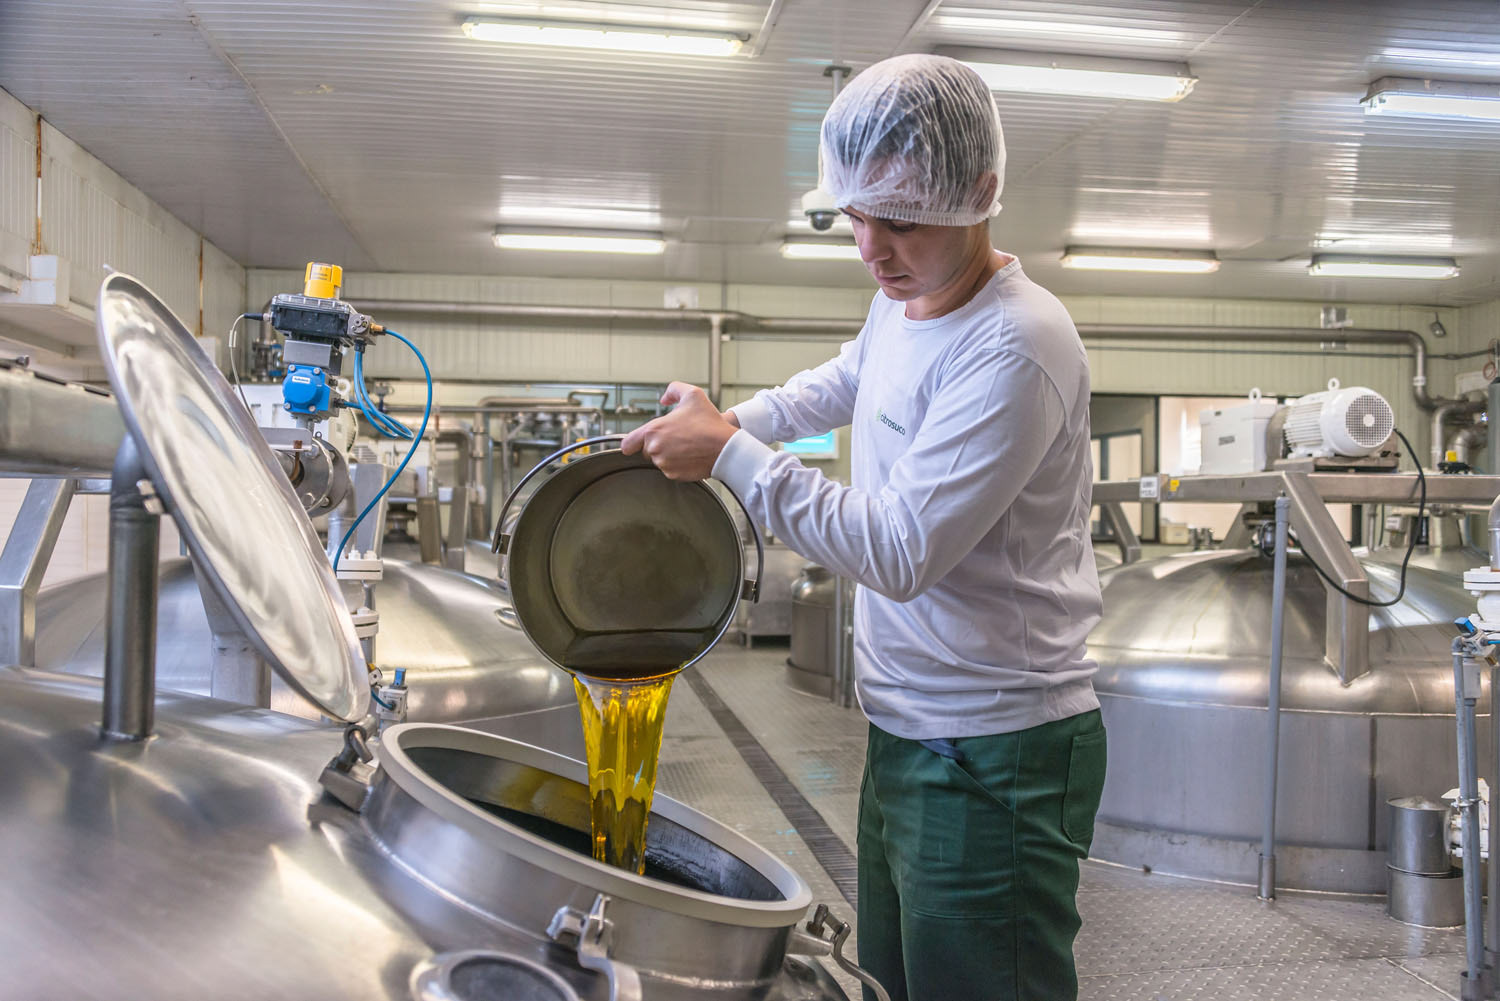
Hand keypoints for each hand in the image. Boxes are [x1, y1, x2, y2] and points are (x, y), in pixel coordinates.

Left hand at [621, 382, 738, 480]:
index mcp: (654, 430)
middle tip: (676, 437)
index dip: (630, 443)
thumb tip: (664, 398)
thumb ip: (673, 390)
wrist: (725, 447)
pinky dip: (678, 464)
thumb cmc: (710, 423)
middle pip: (647, 450)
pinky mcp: (674, 475)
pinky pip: (671, 470)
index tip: (632, 444)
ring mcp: (664, 464)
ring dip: (668, 454)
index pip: (628, 443)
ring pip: (659, 460)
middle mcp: (655, 449)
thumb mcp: (693, 394)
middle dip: (658, 444)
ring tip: (687, 445)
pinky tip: (690, 455)